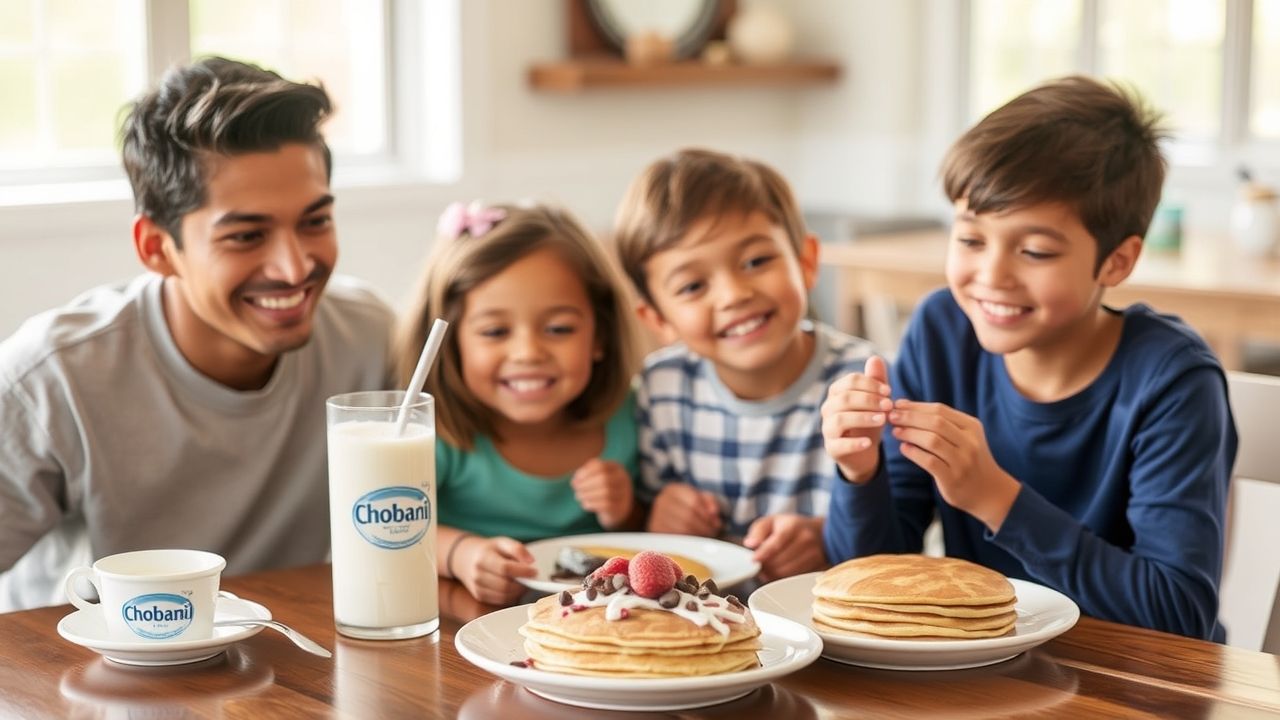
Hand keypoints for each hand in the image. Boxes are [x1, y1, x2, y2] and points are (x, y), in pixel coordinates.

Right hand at [454, 536, 536, 604]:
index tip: (534, 571)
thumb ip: (517, 549)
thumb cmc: (488, 550)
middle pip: (505, 585)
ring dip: (518, 591)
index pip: (505, 568)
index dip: (522, 571)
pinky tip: (515, 588)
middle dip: (522, 584)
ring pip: (504, 595)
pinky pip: (501, 601)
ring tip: (523, 582)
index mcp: (483, 558)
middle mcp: (478, 574)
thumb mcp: (502, 542)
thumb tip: (530, 561)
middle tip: (531, 578)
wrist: (466, 558)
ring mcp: (477, 587)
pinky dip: (511, 596)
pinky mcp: (480, 596)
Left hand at [571, 459, 633, 529]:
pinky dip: (592, 504)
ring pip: (606, 492)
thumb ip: (588, 474)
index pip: (601, 466)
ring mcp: (624, 494)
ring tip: (578, 496)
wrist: (617, 509)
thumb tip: (577, 478)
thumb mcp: (597, 477)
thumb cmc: (603, 489)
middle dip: (586, 483)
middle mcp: (623, 480)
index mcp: (617, 468)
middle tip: (575, 488)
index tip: (575, 479)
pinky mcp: (620, 508)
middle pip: (604, 479)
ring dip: (587, 494)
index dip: (585, 472)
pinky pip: (606, 505)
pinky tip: (584, 504)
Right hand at [646, 484, 721, 536]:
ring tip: (705, 537)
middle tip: (713, 532)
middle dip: (704, 526)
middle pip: (688, 515)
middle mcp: (662, 501)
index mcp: (673, 490)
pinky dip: (687, 541)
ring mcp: (656, 516)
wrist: (667, 516)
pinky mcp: (655, 531)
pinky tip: (694, 541)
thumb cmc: (687, 507)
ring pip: (682, 528)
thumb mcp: (699, 498)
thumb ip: (710, 502)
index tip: (716, 523)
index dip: (707, 514)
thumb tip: (713, 513)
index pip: (694, 501)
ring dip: (698, 534)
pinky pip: (675, 538)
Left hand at [743, 514, 826, 581]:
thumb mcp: (772, 521)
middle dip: (765, 566)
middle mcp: (806, 541)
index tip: (753, 560)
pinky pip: (794, 579)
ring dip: (772, 574)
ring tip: (767, 568)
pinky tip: (778, 571)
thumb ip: (758, 531)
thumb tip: (750, 544)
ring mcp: (814, 556)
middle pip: (780, 561)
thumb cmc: (791, 527)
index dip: (763, 554)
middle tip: (757, 564)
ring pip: (786, 573)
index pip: (776, 544)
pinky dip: (782, 578)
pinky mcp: (816, 568)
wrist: (819, 532)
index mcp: (793, 526)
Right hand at [822, 355, 893, 481]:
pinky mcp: (832, 448)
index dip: (870, 384)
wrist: (863, 451)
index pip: (850, 381)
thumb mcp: (875, 401)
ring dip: (863, 418)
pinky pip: (839, 444)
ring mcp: (828, 429)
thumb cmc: (868, 421)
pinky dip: (854, 443)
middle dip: (869, 400)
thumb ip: (876, 381)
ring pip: (839, 419)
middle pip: (845, 398)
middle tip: (889, 405)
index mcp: (837, 393)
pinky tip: (869, 442)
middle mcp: (828, 408)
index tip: (889, 391)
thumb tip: (875, 358)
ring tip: (883, 420)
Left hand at [888, 399, 1020, 530]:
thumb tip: (905, 406)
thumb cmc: (969, 459)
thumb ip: (941, 423)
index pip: (940, 410)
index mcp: (972, 426)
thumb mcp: (964, 436)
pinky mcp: (953, 478)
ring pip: (932, 441)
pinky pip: (930, 462)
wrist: (989, 491)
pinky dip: (914, 453)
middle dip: (910, 417)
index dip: (916, 406)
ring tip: (896, 431)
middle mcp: (969, 442)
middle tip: (891, 416)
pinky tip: (904, 448)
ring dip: (910, 434)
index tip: (897, 405)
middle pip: (935, 423)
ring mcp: (962, 461)